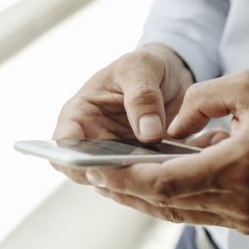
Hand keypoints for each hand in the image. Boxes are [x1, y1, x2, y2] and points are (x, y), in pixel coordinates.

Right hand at [52, 44, 193, 182]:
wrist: (171, 74)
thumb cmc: (144, 66)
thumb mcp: (141, 68)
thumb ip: (142, 97)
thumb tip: (148, 134)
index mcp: (81, 115)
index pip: (62, 145)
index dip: (71, 158)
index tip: (95, 161)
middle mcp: (96, 142)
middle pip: (92, 171)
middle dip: (113, 175)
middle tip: (140, 169)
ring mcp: (120, 157)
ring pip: (123, 182)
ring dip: (142, 179)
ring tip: (167, 166)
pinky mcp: (146, 166)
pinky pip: (151, 180)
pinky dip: (166, 176)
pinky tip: (185, 165)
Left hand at [86, 70, 248, 233]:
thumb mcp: (246, 86)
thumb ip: (198, 103)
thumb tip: (166, 127)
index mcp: (236, 168)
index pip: (164, 183)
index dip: (126, 179)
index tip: (98, 171)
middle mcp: (237, 201)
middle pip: (165, 204)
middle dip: (127, 190)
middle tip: (96, 177)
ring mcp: (243, 216)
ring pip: (178, 213)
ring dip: (145, 198)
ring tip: (116, 181)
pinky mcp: (247, 220)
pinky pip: (197, 212)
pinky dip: (171, 199)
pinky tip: (152, 184)